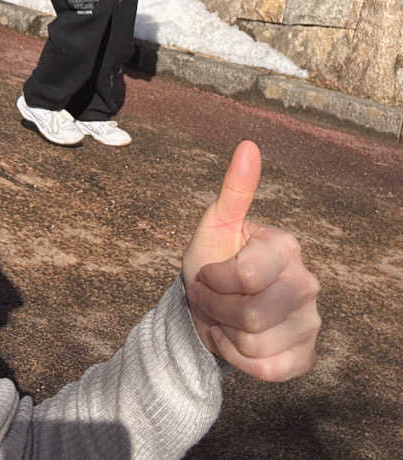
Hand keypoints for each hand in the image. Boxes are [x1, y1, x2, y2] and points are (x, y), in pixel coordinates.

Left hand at [182, 140, 319, 381]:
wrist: (211, 306)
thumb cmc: (212, 259)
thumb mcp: (214, 224)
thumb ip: (234, 188)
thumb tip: (248, 146)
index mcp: (286, 246)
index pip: (244, 278)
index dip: (212, 282)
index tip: (205, 274)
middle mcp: (307, 283)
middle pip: (249, 315)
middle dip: (215, 309)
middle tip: (210, 298)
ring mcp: (310, 321)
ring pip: (255, 345)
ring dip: (224, 335)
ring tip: (223, 317)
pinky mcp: (305, 354)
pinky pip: (267, 371)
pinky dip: (239, 360)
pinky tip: (236, 340)